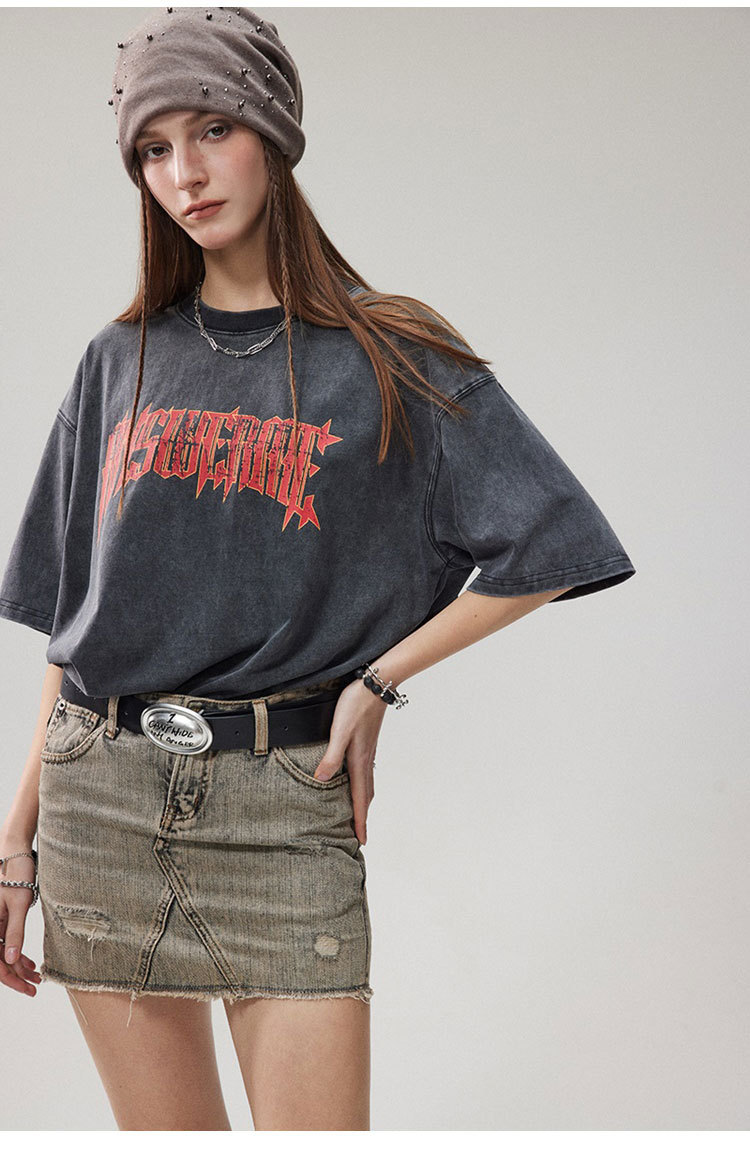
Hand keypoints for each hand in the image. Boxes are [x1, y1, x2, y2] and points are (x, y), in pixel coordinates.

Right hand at [0, 848, 41, 997]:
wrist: (16, 854)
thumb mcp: (19, 903)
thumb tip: (10, 961)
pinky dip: (17, 954)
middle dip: (17, 976)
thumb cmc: (17, 874)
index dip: (12, 979)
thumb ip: (15, 932)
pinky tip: (30, 963)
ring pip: (4, 953)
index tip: (28, 989)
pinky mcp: (0, 920)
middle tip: (35, 987)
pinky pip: (6, 943)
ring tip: (38, 976)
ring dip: (19, 966)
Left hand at [312, 678, 387, 844]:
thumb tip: (322, 779)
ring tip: (360, 814)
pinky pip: (366, 771)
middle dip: (363, 816)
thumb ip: (331, 755)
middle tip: (361, 835)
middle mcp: (366, 758)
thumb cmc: (356, 705)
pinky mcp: (367, 741)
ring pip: (367, 783)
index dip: (360, 820)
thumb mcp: (339, 729)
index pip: (360, 797)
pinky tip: (358, 780)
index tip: (362, 841)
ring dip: (364, 801)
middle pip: (366, 794)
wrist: (377, 683)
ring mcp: (369, 750)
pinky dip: (363, 784)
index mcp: (359, 760)